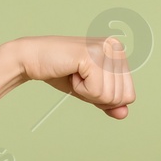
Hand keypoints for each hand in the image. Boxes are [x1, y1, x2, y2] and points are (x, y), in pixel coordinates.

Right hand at [8, 35, 135, 118]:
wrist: (32, 59)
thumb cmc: (61, 73)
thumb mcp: (90, 92)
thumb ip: (109, 102)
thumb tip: (124, 114)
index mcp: (119, 53)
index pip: (129, 95)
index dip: (105, 98)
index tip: (87, 80)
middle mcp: (116, 47)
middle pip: (121, 97)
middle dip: (96, 96)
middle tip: (79, 77)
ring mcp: (105, 49)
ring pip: (110, 96)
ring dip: (87, 92)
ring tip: (74, 73)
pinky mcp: (93, 56)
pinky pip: (97, 91)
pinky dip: (80, 89)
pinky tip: (71, 72)